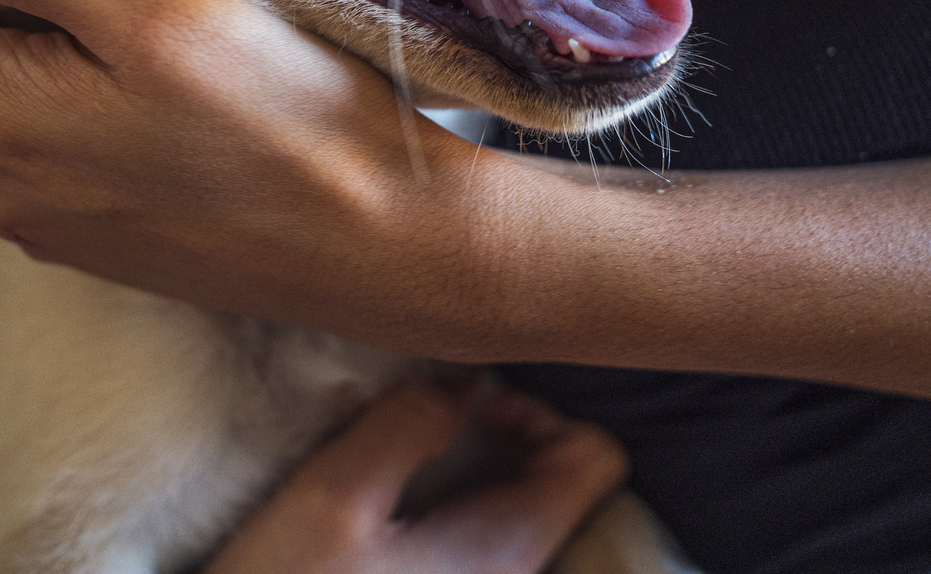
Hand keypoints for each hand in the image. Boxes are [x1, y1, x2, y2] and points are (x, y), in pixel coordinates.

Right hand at [208, 380, 628, 573]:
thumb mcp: (333, 496)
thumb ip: (407, 424)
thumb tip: (462, 380)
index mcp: (508, 550)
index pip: (597, 456)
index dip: (540, 411)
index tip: (466, 406)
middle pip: (561, 483)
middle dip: (502, 435)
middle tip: (426, 421)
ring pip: (516, 512)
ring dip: (470, 471)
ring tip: (401, 456)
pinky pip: (478, 543)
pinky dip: (449, 508)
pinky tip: (388, 507)